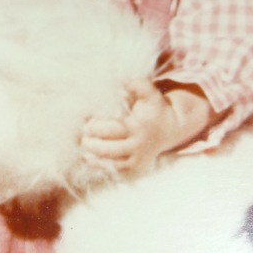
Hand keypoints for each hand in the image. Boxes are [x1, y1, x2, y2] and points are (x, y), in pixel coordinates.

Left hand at [80, 80, 215, 177]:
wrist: (169, 129)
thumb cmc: (154, 108)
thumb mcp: (150, 94)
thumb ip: (138, 85)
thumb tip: (122, 81)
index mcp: (140, 126)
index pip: (113, 129)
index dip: (96, 127)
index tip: (86, 122)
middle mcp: (139, 145)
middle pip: (109, 148)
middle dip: (91, 142)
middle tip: (82, 134)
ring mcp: (138, 159)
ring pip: (111, 162)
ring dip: (94, 155)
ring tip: (83, 145)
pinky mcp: (135, 169)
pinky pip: (116, 170)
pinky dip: (101, 166)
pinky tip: (89, 158)